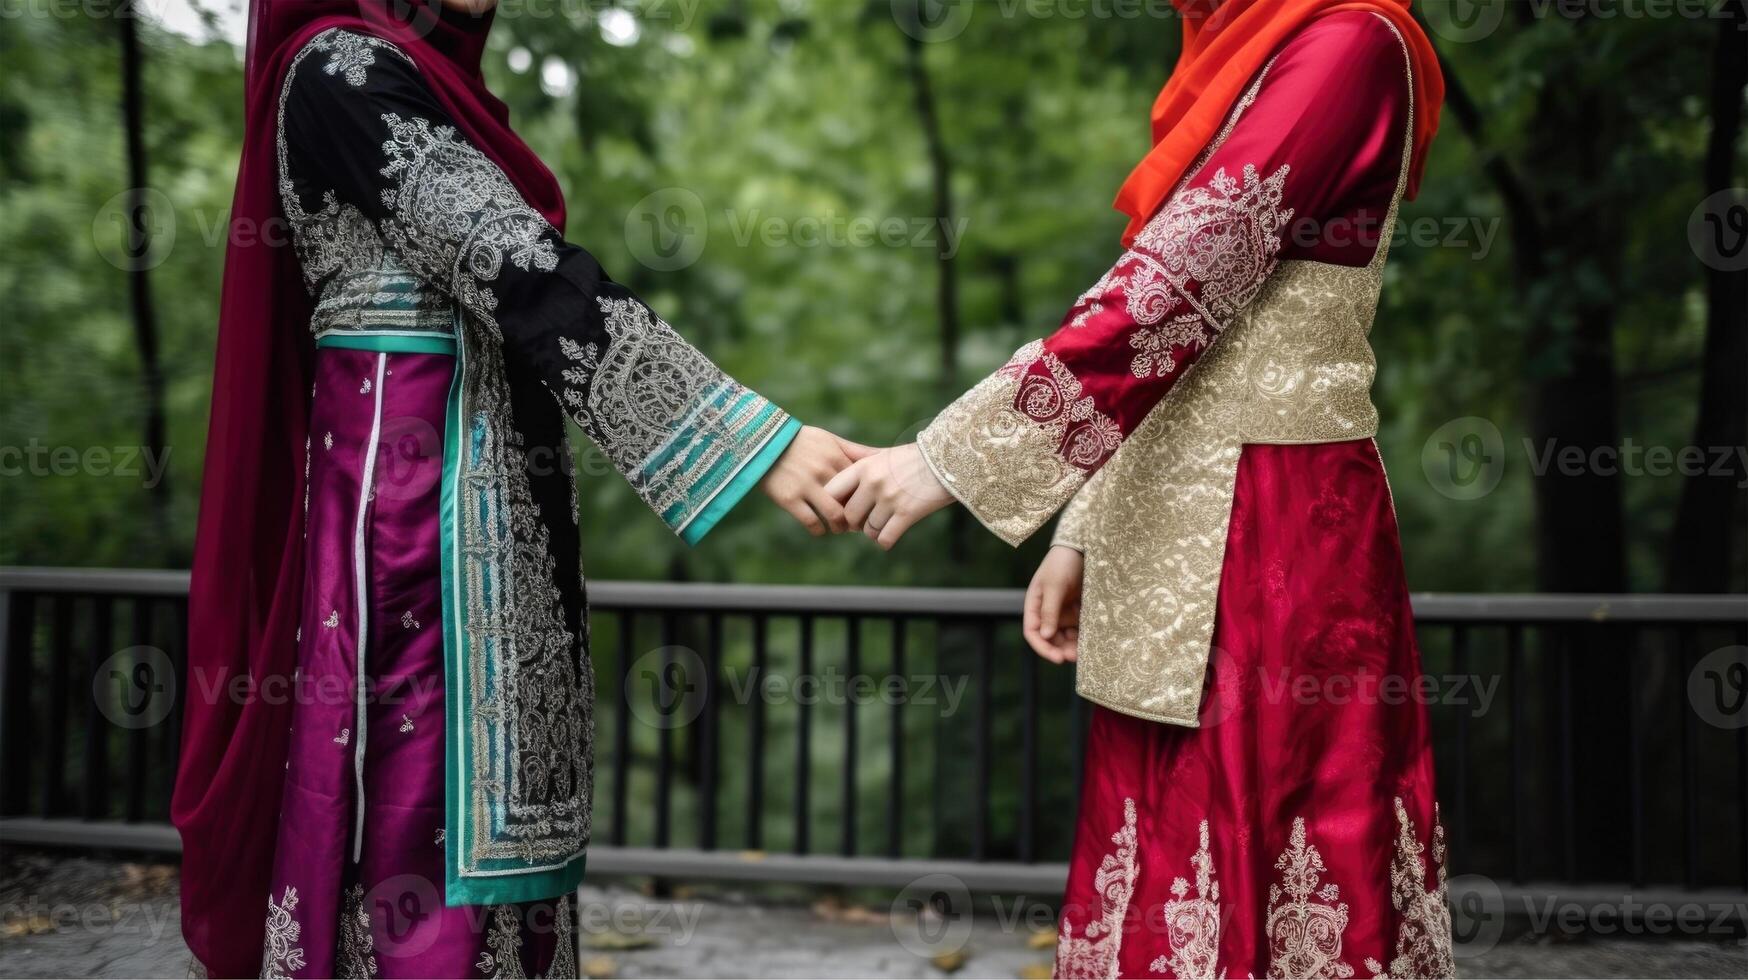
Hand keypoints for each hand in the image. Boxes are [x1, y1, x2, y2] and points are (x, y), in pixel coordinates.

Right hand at [759, 426, 875, 535]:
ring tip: (840, 529)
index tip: (869, 506)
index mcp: (835, 457)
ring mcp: (806, 486)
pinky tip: (820, 529)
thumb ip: (855, 450)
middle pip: (852, 502)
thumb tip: (883, 455)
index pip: (862, 485)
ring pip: (834, 516)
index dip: (868, 498)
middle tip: (858, 524)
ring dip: (840, 527)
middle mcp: (823, 472)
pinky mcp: (789, 499)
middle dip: (857, 517)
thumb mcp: (829, 440)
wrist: (762, 441)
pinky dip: (819, 530)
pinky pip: (811, 522)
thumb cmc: (801, 440)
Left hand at [823, 442, 954, 549]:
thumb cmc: (913, 458)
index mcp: (864, 467)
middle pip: (849, 516)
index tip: (844, 509)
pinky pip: (884, 538)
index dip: (835, 505)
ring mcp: (890, 499)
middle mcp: (873, 483)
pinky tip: (891, 534)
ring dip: (874, 532)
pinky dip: (885, 541)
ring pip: (868, 530)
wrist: (947, 460)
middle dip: (856, 523)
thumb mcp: (882, 455)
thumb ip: (860, 465)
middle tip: (866, 521)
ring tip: (882, 524)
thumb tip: (836, 477)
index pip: (832, 492)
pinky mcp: (907, 513)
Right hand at [1023, 545, 1082, 663]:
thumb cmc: (1063, 562)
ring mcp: (1064, 611)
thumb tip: (1044, 636)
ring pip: (1066, 636)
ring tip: (1085, 652)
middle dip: (1060, 649)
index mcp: (1035, 604)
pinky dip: (1084, 636)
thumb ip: (1049, 611)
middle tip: (1075, 657)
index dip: (1042, 648)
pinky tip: (1092, 641)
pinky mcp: (1078, 609)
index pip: (1033, 632)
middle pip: (1050, 638)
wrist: (1084, 546)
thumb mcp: (1054, 586)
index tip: (1057, 658)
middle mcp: (1048, 611)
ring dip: (1073, 646)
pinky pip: (1080, 628)